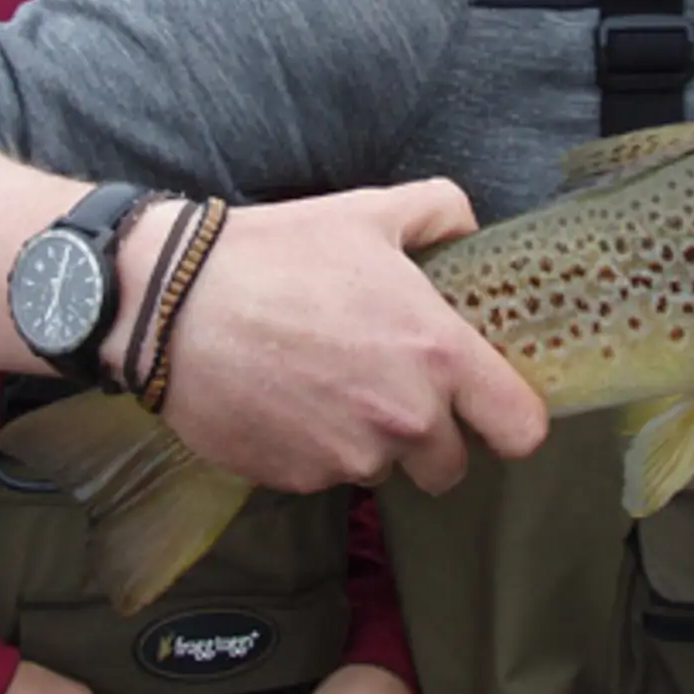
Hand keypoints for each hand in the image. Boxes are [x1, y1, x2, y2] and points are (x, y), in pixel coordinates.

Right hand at [119, 181, 548, 495]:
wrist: (173, 304)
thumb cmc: (276, 254)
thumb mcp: (367, 212)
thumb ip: (440, 212)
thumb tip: (470, 230)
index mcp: (438, 356)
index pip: (520, 430)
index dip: (511, 420)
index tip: (488, 404)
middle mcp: (404, 421)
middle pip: (451, 466)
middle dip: (432, 436)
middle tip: (391, 385)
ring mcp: (349, 458)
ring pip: (385, 469)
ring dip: (369, 439)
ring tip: (325, 380)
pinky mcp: (298, 481)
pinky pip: (327, 474)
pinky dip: (315, 447)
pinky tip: (286, 398)